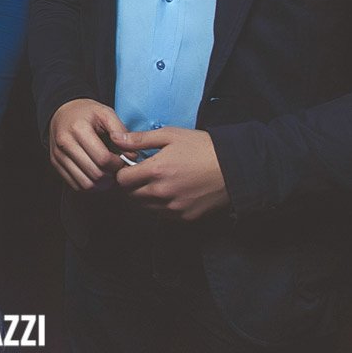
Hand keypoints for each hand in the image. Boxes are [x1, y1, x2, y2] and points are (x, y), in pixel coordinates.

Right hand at [48, 99, 129, 190]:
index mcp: (78, 128)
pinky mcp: (56, 164)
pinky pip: (76, 186)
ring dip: (102, 185)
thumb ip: (122, 132)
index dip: (117, 164)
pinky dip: (90, 186)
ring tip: (108, 174)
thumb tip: (132, 156)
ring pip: (85, 184)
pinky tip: (97, 176)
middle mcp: (65, 144)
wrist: (62, 112)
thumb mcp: (106, 113)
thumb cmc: (87, 113)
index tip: (122, 161)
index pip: (103, 158)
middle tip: (117, 170)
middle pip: (95, 174)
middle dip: (111, 176)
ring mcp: (58, 156)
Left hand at [112, 127, 229, 219]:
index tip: (130, 166)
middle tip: (141, 174)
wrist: (234, 167)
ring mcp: (173, 207)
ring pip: (144, 207)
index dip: (122, 172)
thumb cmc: (202, 147)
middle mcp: (161, 193)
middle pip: (130, 196)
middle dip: (131, 185)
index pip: (122, 180)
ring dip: (143, 196)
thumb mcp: (171, 135)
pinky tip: (169, 192)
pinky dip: (159, 205)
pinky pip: (161, 214)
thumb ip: (140, 139)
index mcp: (155, 171)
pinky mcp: (185, 217)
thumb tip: (117, 139)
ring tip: (155, 182)